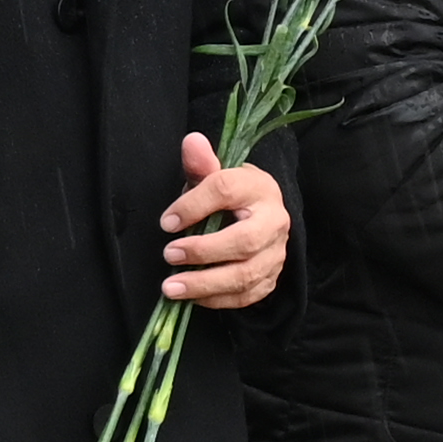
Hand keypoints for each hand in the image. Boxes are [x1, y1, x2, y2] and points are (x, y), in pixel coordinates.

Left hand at [158, 138, 289, 312]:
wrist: (258, 213)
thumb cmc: (229, 194)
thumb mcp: (214, 174)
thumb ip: (201, 163)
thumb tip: (192, 141)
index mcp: (258, 188)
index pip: (226, 191)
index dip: (193, 205)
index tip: (166, 221)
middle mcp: (274, 221)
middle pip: (243, 242)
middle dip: (202, 251)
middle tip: (168, 255)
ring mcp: (276, 253)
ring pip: (245, 274)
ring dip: (205, 283)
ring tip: (170, 286)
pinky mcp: (272, 277)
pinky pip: (247, 295)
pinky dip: (218, 299)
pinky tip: (192, 297)